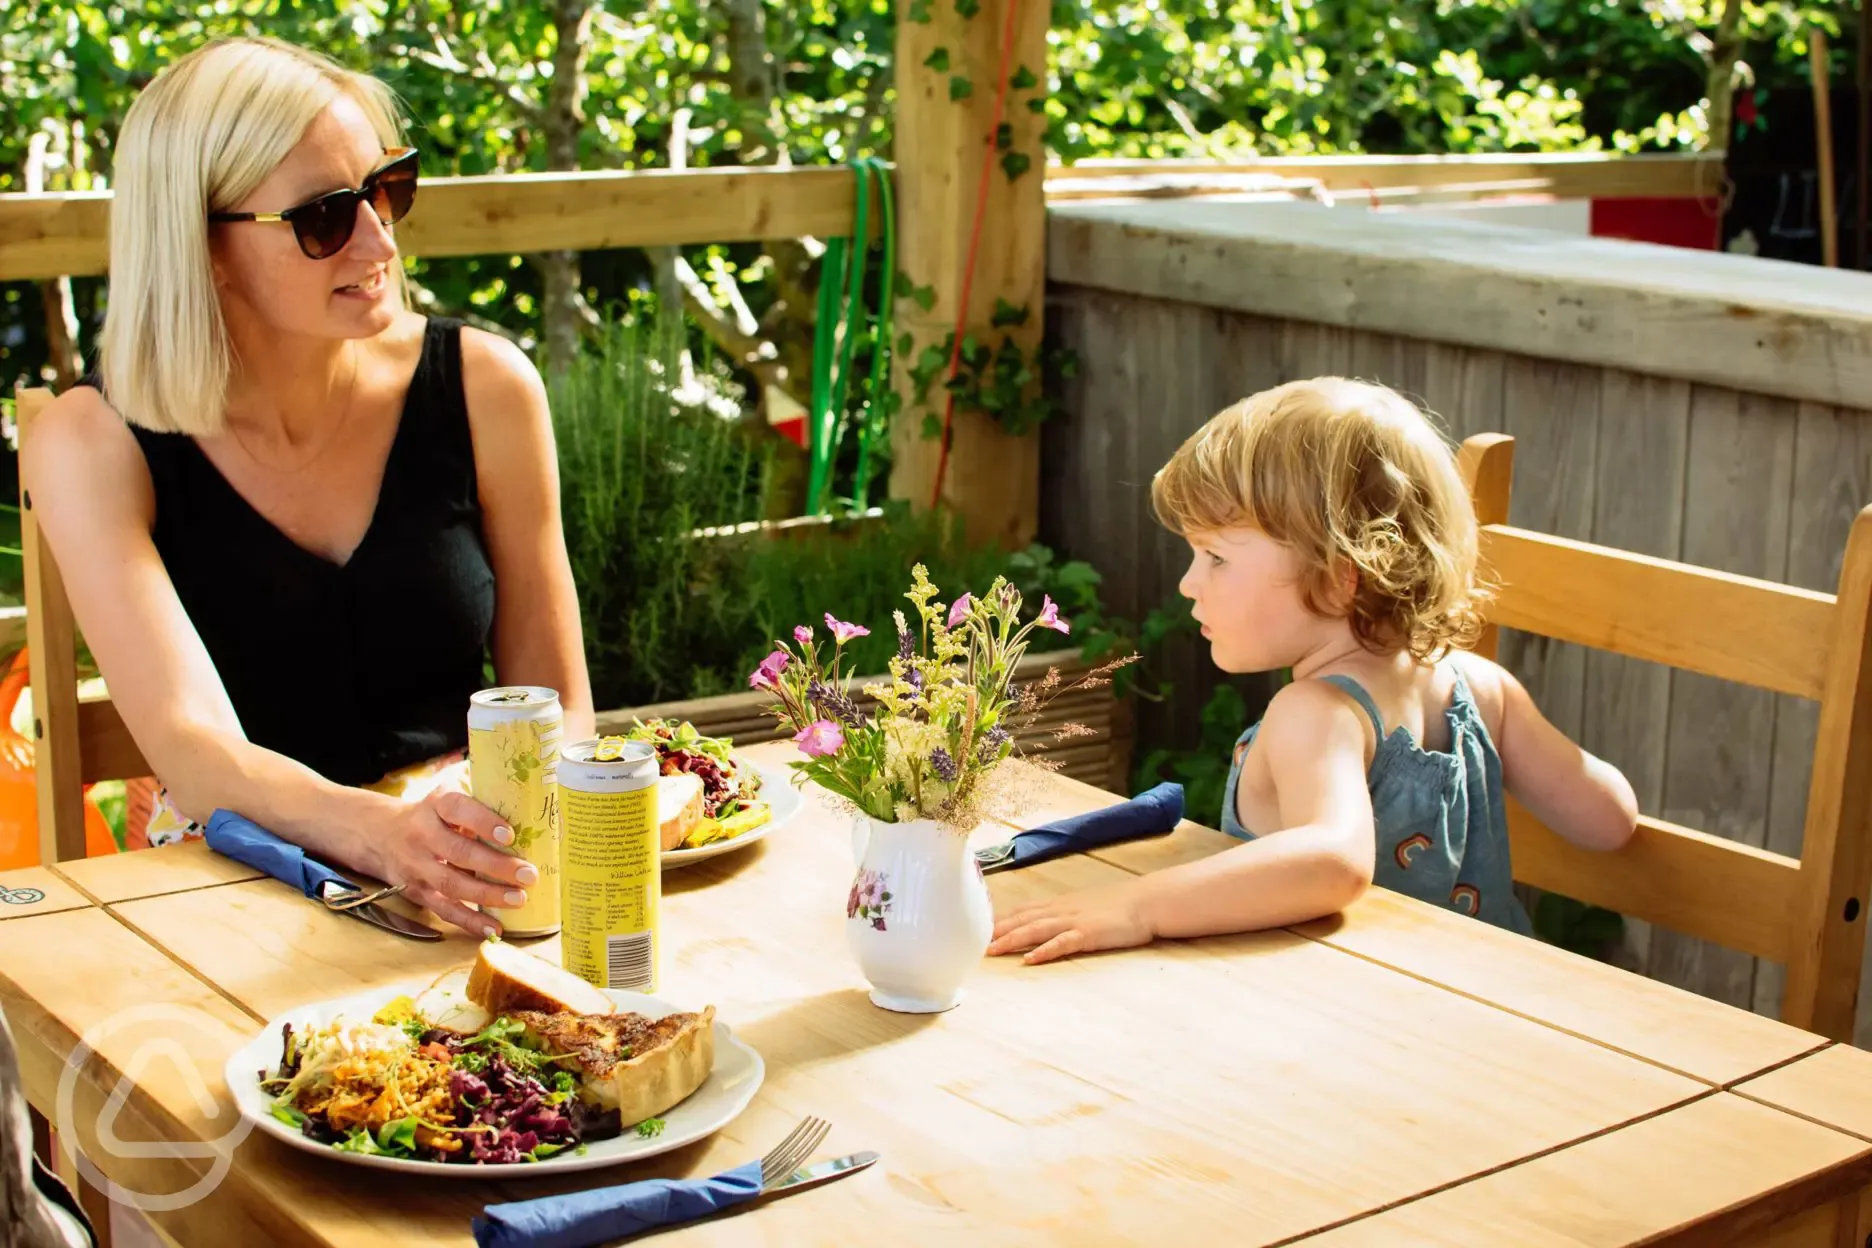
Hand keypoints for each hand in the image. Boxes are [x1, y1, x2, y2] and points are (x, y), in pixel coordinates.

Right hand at [368, 791, 535, 936]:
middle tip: (529, 875)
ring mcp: (417, 865)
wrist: (382, 834)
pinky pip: (443, 909)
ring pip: (451, 884)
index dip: (483, 822)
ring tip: (518, 899)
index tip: (509, 835)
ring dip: (487, 895)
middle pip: (458, 852)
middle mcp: (422, 834)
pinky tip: (493, 928)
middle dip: (496, 866)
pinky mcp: (416, 891)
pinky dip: (469, 921)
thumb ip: (481, 802)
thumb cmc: (434, 814)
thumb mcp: (449, 796)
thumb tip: (531, 811)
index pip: (457, 809)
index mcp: (436, 805)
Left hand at [987, 881, 1155, 964]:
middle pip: (1022, 919)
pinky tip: (1031, 959)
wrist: (1146, 901)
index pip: (1021, 910)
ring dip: (1012, 939)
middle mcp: (1061, 909)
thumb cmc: (1116, 905)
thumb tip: (1041, 923)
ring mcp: (1075, 921)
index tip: (975, 929)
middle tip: (972, 943)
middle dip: (996, 931)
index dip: (998, 920)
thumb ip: (1061, 914)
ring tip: (992, 951)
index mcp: (1058, 904)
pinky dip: (1046, 951)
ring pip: (1036, 929)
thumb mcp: (1083, 906)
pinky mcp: (1089, 934)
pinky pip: (1063, 943)